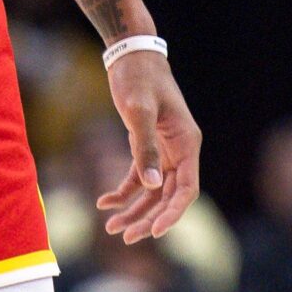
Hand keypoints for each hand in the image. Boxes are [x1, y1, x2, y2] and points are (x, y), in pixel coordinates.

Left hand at [97, 51, 200, 241]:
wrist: (130, 55)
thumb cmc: (138, 78)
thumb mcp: (139, 111)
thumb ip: (145, 148)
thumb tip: (151, 186)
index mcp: (187, 143)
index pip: (187, 189)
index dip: (173, 213)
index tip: (153, 231)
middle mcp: (180, 150)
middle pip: (169, 196)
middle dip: (148, 218)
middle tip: (124, 236)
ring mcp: (164, 150)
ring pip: (154, 191)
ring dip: (135, 210)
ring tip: (111, 227)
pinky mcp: (147, 146)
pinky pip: (139, 177)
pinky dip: (123, 192)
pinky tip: (104, 202)